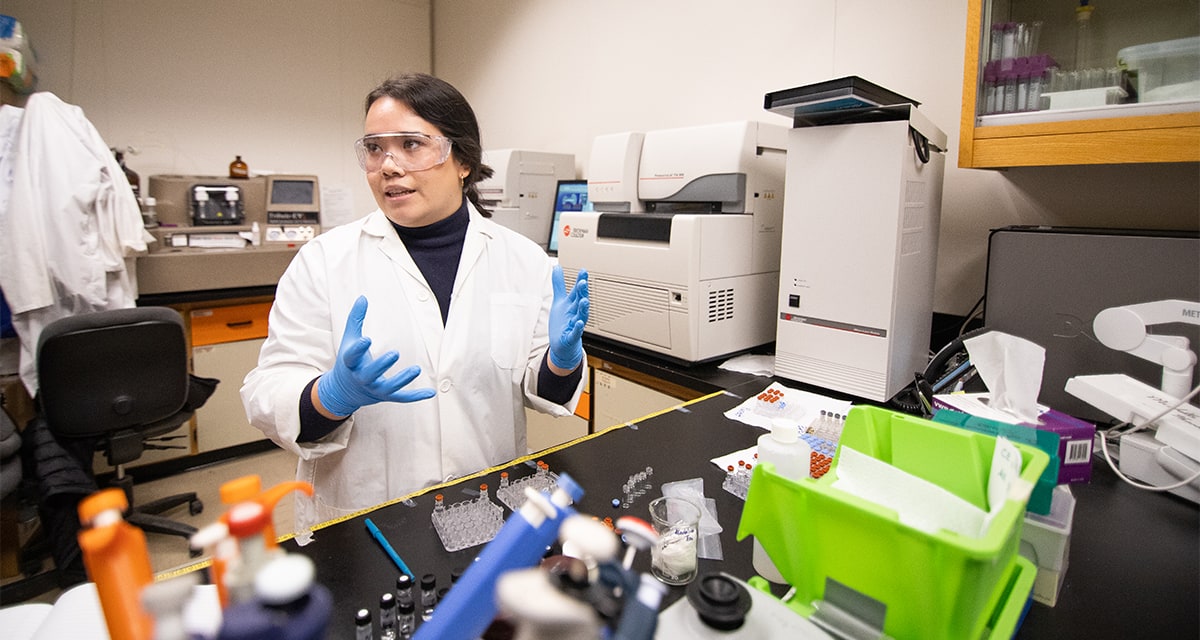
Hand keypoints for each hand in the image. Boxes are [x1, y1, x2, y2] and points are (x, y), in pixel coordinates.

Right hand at [316, 296, 435, 416]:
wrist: (344, 391)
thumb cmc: (350, 361)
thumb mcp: (349, 340)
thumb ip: (355, 319)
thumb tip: (362, 297)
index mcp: (350, 363)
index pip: (352, 356)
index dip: (358, 349)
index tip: (366, 339)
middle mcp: (361, 378)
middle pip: (370, 374)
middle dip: (381, 365)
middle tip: (395, 354)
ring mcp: (374, 389)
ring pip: (389, 388)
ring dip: (402, 380)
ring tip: (417, 369)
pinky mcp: (386, 396)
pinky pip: (401, 398)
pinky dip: (416, 396)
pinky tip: (431, 392)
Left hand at [548, 266, 588, 369]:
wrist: (563, 344)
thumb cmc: (562, 322)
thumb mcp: (559, 301)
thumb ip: (559, 284)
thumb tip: (557, 267)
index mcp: (573, 304)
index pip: (577, 291)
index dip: (580, 281)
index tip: (583, 271)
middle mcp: (576, 313)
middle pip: (580, 301)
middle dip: (582, 293)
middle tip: (583, 282)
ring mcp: (575, 325)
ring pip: (581, 316)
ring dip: (583, 309)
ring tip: (584, 301)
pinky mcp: (571, 337)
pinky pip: (575, 332)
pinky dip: (577, 328)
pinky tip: (579, 323)